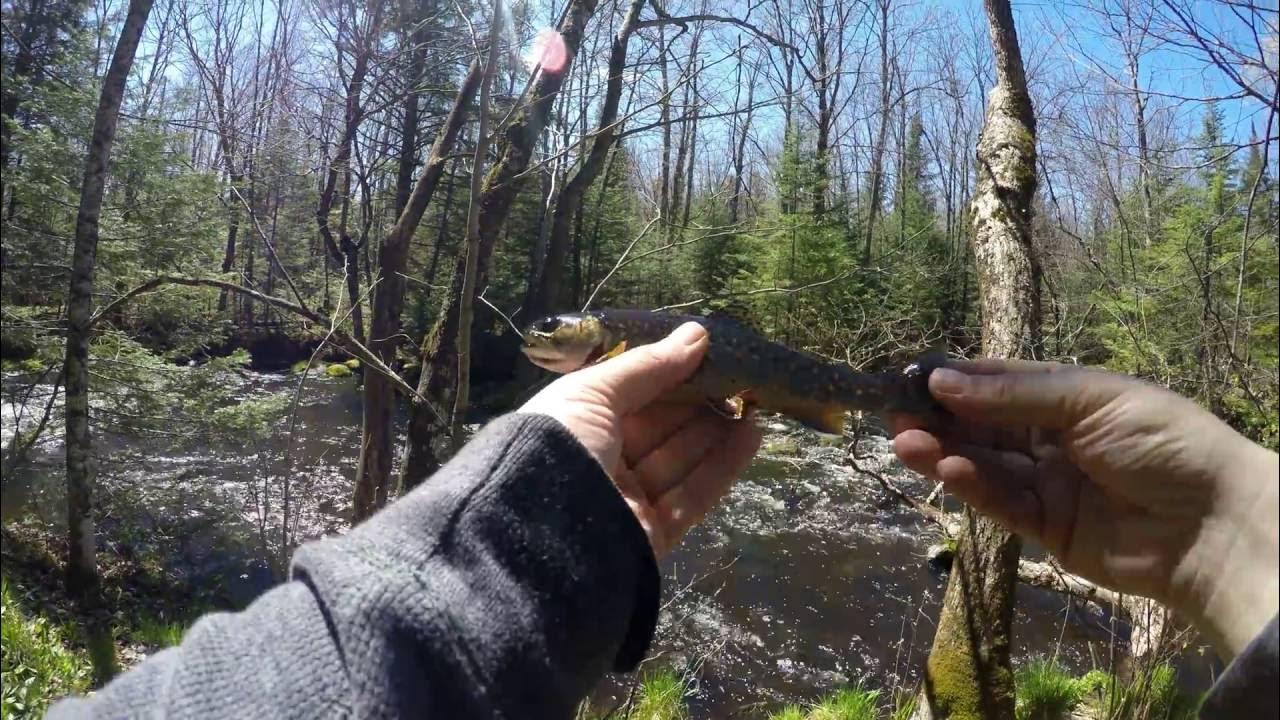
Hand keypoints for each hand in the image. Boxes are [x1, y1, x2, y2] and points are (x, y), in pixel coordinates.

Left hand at [520, 322, 762, 556]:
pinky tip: (752, 434)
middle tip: (739, 376)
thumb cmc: (559, 446)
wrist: (543, 536)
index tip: (706, 354)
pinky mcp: (652, 535)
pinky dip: (724, 466)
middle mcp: (598, 462)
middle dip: (697, 402)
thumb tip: (697, 335)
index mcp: (574, 426)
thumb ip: (647, 366)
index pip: (628, 396)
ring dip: (717, 431)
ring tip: (754, 401)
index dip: (665, 375)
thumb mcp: (593, 394)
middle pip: (657, 429)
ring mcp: (626, 501)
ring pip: (679, 460)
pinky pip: (693, 496)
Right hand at [892, 359, 1278, 659]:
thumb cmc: (1164, 443)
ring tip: (906, 443)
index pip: (997, 383)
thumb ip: (1014, 394)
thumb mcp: (1091, 400)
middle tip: (891, 414)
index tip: (908, 376)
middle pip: (982, 426)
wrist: (1216, 527)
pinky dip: (972, 487)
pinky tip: (947, 470)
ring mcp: (1049, 485)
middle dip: (938, 419)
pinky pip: (1001, 503)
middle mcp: (1053, 438)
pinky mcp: (1047, 529)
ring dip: (943, 453)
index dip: (953, 380)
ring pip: (983, 465)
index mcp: (1068, 396)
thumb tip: (940, 379)